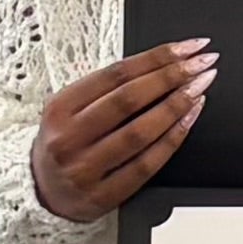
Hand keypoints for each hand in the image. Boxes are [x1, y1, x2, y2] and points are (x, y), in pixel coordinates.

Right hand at [30, 41, 215, 222]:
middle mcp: (69, 138)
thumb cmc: (65, 141)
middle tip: (201, 63)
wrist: (41, 191)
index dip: (156, 58)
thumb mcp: (70, 108)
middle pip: (128, 100)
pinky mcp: (103, 195)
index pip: (115, 74)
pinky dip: (172, 140)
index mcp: (60, 108)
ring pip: (139, 133)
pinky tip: (189, 120)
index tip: (186, 47)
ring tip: (199, 88)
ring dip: (176, 106)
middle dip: (171, 77)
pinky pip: (146, 165)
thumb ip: (106, 88)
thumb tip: (162, 63)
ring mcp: (85, 169)